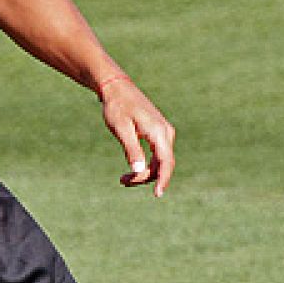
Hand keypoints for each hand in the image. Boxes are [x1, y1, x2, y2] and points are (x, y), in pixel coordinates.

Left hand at [98, 77, 175, 196]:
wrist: (117, 88)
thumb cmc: (117, 106)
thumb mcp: (121, 129)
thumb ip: (132, 150)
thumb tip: (139, 170)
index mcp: (158, 131)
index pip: (166, 161)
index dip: (163, 179)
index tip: (157, 194)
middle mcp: (165, 133)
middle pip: (162, 164)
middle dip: (146, 177)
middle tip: (123, 181)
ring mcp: (163, 133)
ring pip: (159, 162)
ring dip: (144, 173)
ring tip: (123, 179)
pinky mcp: (158, 134)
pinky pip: (157, 156)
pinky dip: (145, 165)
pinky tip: (131, 171)